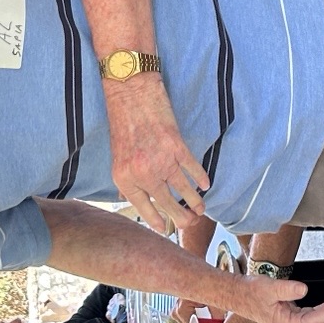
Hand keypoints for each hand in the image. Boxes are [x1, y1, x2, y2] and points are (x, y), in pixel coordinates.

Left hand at [104, 75, 208, 234]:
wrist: (130, 93)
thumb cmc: (122, 124)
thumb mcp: (118, 156)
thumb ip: (128, 179)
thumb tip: (131, 197)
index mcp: (125, 178)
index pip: (143, 207)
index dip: (156, 220)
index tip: (164, 229)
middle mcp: (143, 173)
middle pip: (166, 203)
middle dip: (179, 217)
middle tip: (188, 224)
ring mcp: (161, 161)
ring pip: (183, 189)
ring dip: (194, 202)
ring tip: (200, 210)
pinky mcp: (176, 146)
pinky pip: (192, 169)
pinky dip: (200, 178)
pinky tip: (205, 185)